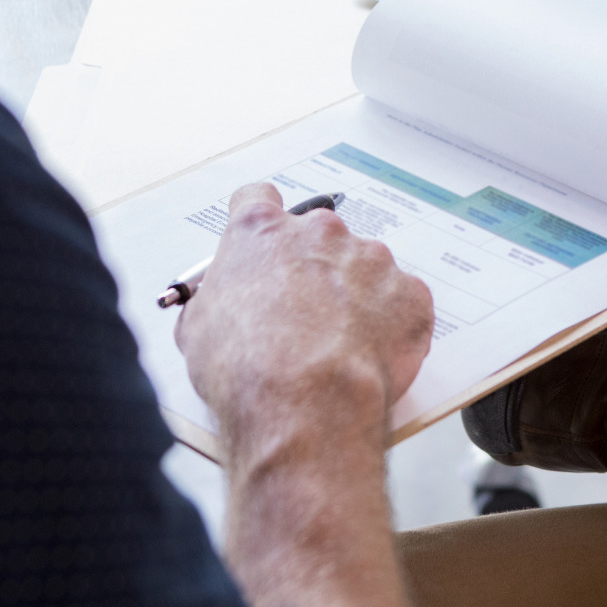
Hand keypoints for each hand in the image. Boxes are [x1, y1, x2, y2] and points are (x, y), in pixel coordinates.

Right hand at [176, 184, 433, 456]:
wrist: (304, 406)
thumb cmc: (248, 370)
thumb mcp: (198, 329)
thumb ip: (214, 301)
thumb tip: (218, 309)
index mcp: (262, 230)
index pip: (257, 200)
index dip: (258, 227)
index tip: (263, 249)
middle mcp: (319, 232)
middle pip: (316, 237)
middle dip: (311, 269)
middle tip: (303, 316)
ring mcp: (370, 259)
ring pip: (362, 269)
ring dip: (353, 296)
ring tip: (337, 347)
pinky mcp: (408, 293)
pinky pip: (400, 302)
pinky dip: (389, 325)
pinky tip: (368, 356)